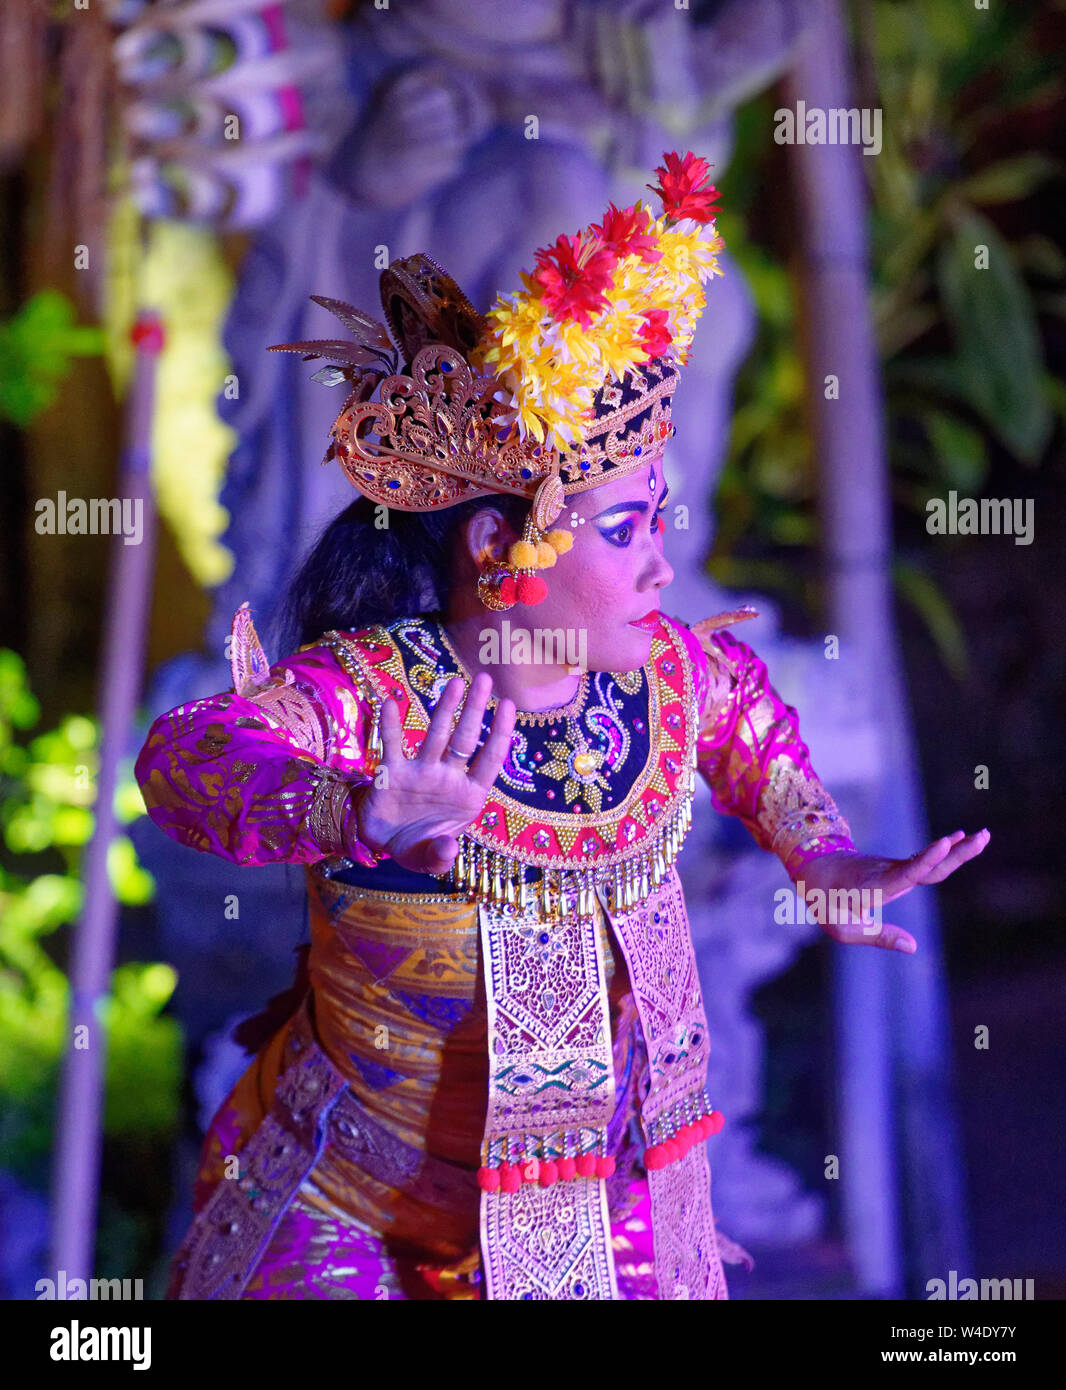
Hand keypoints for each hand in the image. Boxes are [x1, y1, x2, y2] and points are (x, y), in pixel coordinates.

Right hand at [349, 673, 515, 875]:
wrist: (383, 844)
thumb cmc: (418, 847)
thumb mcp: (430, 858)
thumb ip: (440, 856)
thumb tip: (449, 850)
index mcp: (468, 796)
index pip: (489, 760)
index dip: (499, 733)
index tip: (509, 705)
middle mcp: (447, 777)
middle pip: (465, 739)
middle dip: (475, 710)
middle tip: (485, 679)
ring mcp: (421, 771)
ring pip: (436, 735)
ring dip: (444, 710)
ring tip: (454, 682)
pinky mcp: (393, 772)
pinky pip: (392, 745)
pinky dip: (391, 724)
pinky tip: (392, 702)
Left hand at [796, 828, 990, 953]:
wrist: (814, 868)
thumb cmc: (825, 901)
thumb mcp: (842, 928)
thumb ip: (877, 937)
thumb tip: (913, 946)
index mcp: (872, 887)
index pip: (904, 874)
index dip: (925, 859)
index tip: (945, 842)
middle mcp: (887, 874)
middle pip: (926, 865)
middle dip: (955, 852)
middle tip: (984, 835)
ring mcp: (893, 869)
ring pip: (928, 862)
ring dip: (957, 850)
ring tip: (984, 836)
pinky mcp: (897, 869)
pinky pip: (924, 863)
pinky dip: (943, 855)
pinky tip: (959, 843)